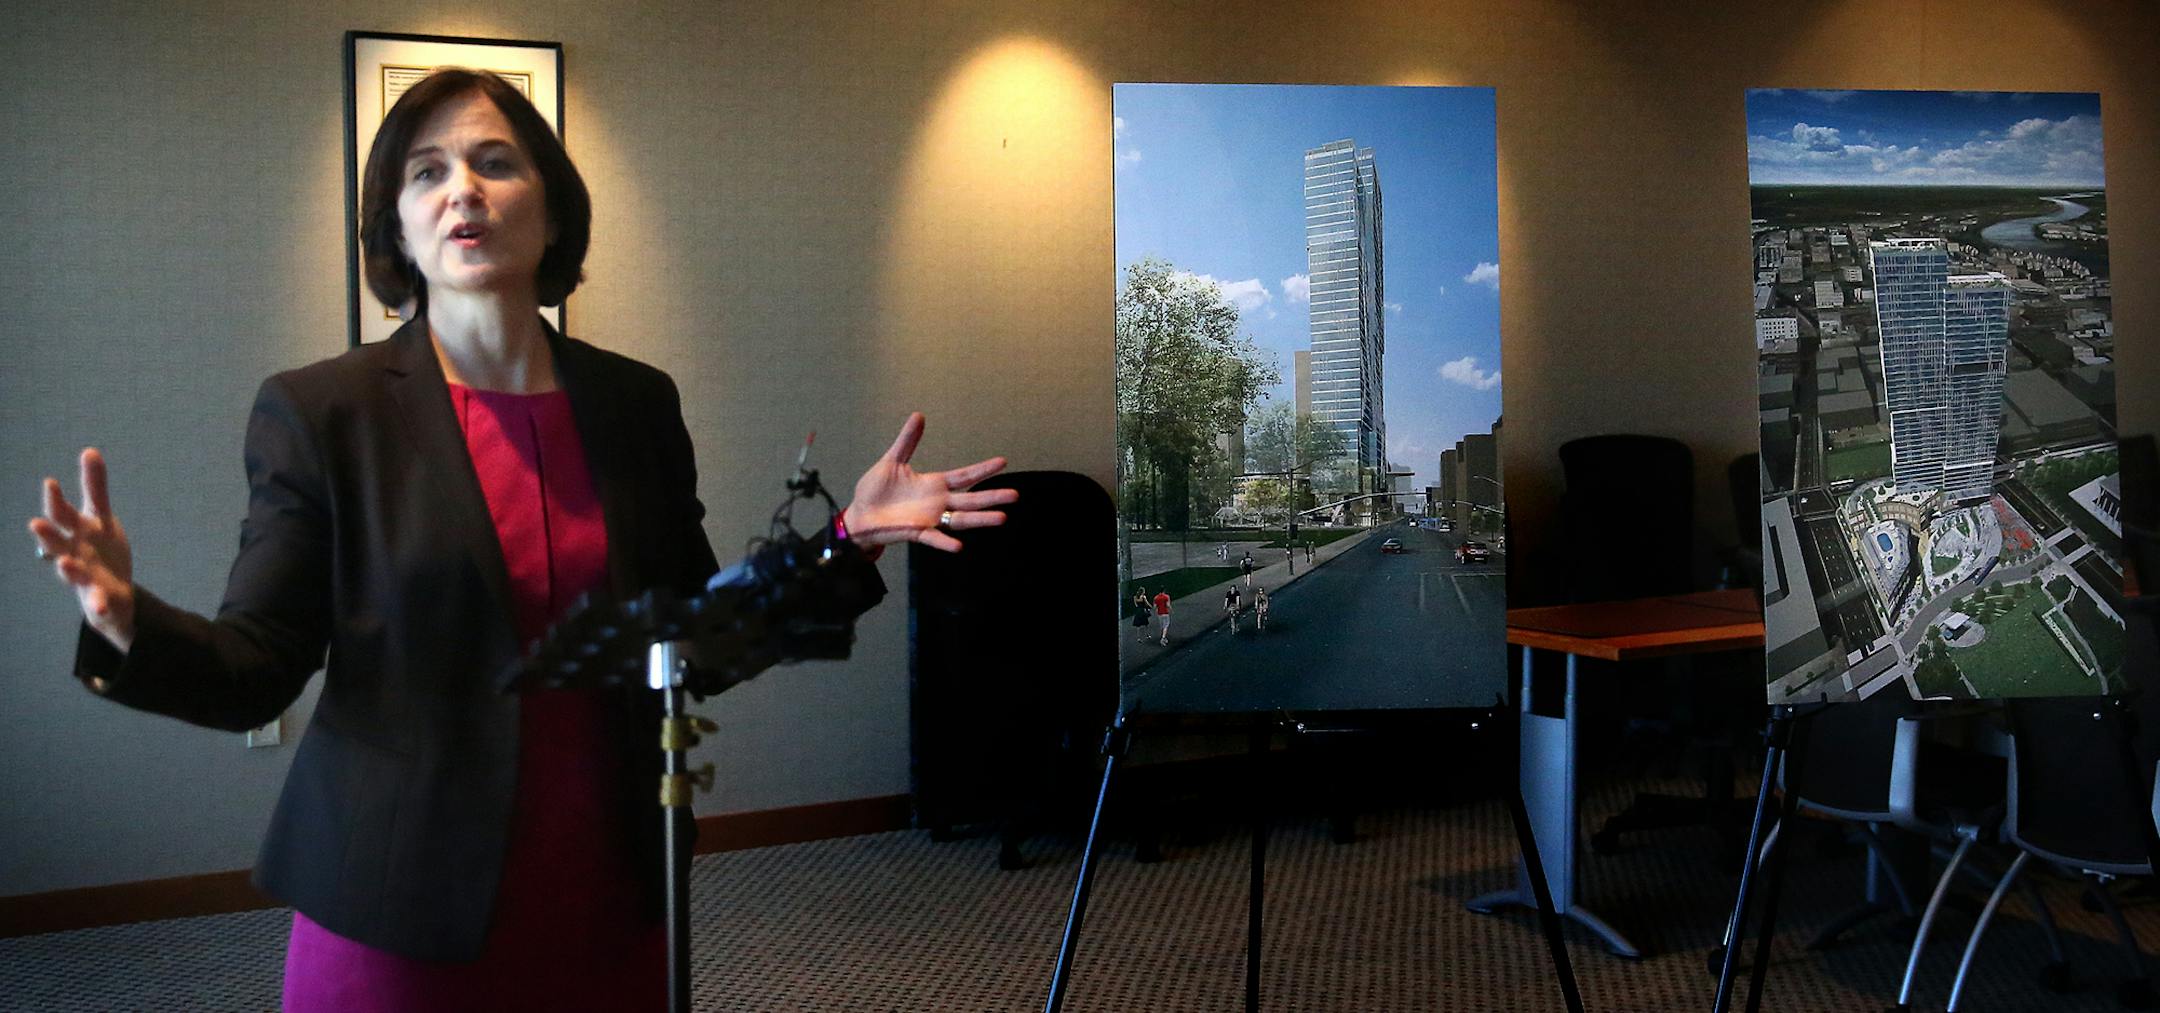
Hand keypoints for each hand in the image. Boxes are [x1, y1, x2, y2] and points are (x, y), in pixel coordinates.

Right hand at [28, 448, 135, 652]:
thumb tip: (90, 450)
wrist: (111, 592)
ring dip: (67, 568)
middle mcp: (72, 552)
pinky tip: (101, 607)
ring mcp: (83, 576)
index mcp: (76, 531)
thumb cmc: (99, 548)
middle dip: (47, 534)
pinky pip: (96, 602)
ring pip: (71, 572)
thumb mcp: (101, 517)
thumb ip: (95, 487)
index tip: (51, 482)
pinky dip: (97, 604)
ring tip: (64, 563)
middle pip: (57, 542)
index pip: (62, 513)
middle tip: (36, 523)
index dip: (55, 499)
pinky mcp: (98, 596)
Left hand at [844, 413, 1017, 552]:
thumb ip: (907, 441)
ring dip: (981, 520)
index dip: (983, 470)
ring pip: (961, 520)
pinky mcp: (916, 533)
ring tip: (1002, 518)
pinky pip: (934, 538)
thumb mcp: (891, 461)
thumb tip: (918, 415)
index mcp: (934, 484)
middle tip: (1015, 495)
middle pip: (971, 500)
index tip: (1003, 462)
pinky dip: (945, 543)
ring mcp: (929, 519)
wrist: (858, 515)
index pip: (964, 476)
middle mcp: (937, 503)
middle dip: (992, 497)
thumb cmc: (875, 490)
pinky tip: (959, 546)